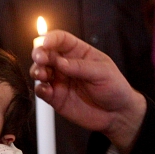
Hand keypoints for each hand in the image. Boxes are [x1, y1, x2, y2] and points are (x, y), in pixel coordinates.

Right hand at [30, 30, 146, 153]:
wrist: (117, 114)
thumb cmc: (114, 88)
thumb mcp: (103, 73)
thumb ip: (80, 67)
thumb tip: (60, 62)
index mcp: (78, 52)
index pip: (60, 39)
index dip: (51, 38)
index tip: (46, 43)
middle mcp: (65, 64)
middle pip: (46, 53)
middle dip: (39, 54)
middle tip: (41, 59)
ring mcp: (59, 80)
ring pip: (40, 71)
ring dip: (37, 70)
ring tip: (42, 75)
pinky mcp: (55, 97)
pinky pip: (41, 90)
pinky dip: (39, 89)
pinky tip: (46, 90)